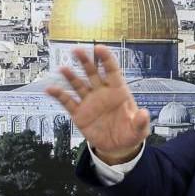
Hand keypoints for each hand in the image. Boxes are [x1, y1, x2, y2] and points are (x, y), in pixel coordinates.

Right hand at [44, 45, 149, 164]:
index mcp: (118, 91)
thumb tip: (144, 114)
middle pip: (92, 73)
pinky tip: (50, 89)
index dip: (106, 59)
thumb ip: (141, 122)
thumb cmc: (129, 133)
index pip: (112, 71)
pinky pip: (67, 102)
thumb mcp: (139, 129)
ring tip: (63, 68)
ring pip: (78, 84)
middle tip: (77, 51)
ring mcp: (89, 102)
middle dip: (85, 61)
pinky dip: (59, 95)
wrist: (117, 147)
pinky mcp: (79, 113)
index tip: (99, 48)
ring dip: (70, 76)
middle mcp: (101, 93)